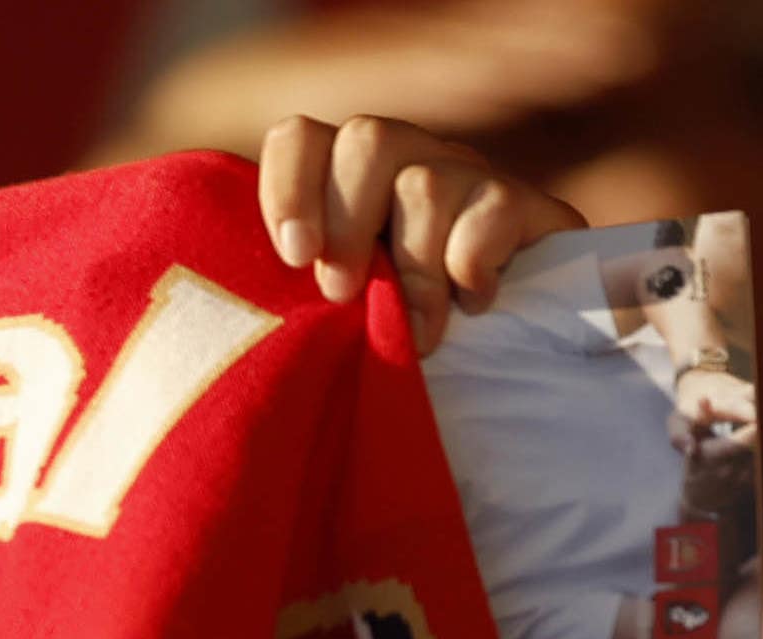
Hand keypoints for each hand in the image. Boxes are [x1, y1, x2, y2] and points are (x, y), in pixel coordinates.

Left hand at [257, 114, 581, 330]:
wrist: (508, 374)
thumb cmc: (394, 351)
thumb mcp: (336, 324)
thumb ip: (301, 295)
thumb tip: (238, 316)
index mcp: (345, 181)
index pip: (300, 139)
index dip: (290, 188)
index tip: (295, 256)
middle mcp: (406, 161)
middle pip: (368, 139)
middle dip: (348, 223)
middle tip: (342, 294)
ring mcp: (466, 176)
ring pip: (426, 183)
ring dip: (414, 269)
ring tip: (418, 333)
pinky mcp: (524, 207)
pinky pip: (492, 209)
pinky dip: (473, 263)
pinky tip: (473, 304)